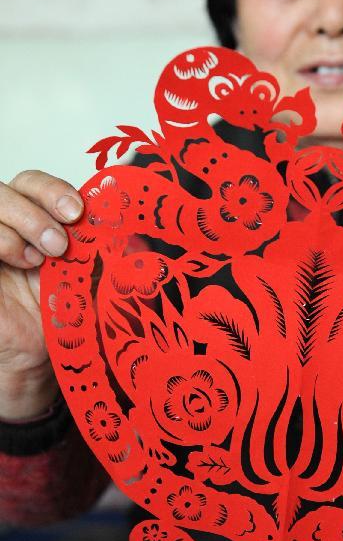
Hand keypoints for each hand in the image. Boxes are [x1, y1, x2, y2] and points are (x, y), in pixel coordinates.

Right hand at [0, 171, 82, 420]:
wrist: (41, 357)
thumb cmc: (65, 313)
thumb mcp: (94, 274)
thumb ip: (106, 245)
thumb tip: (132, 217)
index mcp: (37, 216)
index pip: (34, 183)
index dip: (53, 190)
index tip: (78, 211)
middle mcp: (8, 224)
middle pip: (9, 187)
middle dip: (37, 208)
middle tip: (60, 243)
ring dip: (19, 227)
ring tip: (38, 260)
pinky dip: (1, 241)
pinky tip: (19, 263)